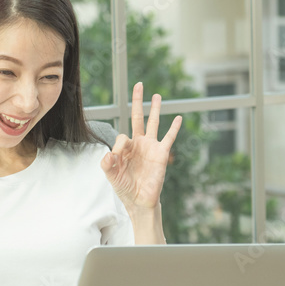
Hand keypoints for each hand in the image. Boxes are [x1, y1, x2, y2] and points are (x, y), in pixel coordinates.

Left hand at [100, 82, 181, 211]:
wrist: (139, 201)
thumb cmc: (125, 188)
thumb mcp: (112, 176)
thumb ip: (107, 165)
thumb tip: (107, 155)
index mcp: (125, 148)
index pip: (122, 136)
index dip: (118, 146)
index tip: (116, 158)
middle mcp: (138, 143)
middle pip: (138, 117)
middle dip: (137, 101)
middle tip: (139, 85)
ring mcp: (150, 147)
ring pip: (153, 123)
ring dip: (154, 109)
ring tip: (156, 95)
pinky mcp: (161, 153)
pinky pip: (168, 138)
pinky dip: (173, 128)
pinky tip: (178, 117)